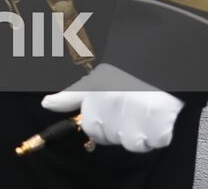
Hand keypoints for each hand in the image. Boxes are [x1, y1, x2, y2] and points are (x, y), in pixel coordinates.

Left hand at [41, 64, 184, 152]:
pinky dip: (160, 134)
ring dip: (142, 134)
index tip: (115, 111)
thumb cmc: (128, 74)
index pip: (93, 130)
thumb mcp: (96, 80)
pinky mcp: (159, 123)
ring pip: (134, 144)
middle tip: (134, 109)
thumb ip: (70, 96)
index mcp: (96, 97)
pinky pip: (156, 142)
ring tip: (147, 111)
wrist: (161, 63)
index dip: (104, 125)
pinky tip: (160, 116)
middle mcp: (113, 106)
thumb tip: (47, 105)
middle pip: (113, 139)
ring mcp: (136, 115)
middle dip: (123, 129)